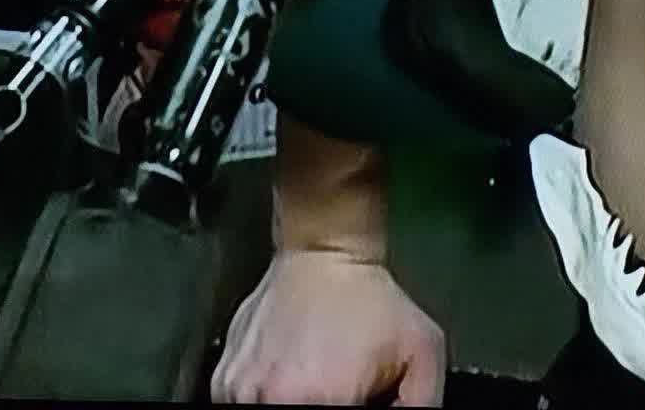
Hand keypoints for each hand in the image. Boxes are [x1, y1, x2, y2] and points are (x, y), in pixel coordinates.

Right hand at [211, 251, 445, 405]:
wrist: (324, 251)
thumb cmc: (371, 299)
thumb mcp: (421, 349)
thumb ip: (420, 404)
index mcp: (323, 400)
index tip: (356, 399)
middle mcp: (272, 401)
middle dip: (325, 409)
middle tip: (338, 390)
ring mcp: (240, 394)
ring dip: (290, 405)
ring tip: (313, 378)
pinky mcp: (223, 384)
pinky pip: (244, 406)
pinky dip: (265, 398)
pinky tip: (289, 374)